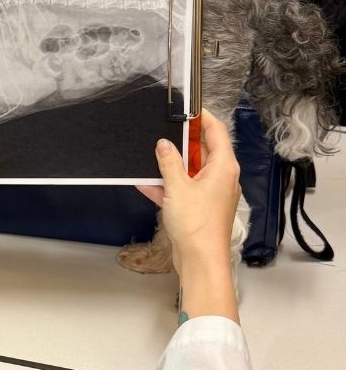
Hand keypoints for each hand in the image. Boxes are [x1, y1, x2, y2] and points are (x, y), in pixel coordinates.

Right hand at [137, 109, 240, 270]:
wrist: (200, 260)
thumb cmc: (197, 224)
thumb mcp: (177, 187)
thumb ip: (169, 162)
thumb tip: (163, 144)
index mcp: (223, 167)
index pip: (216, 131)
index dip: (202, 117)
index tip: (186, 108)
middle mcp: (221, 177)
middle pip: (203, 149)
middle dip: (181, 141)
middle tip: (162, 130)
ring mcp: (210, 193)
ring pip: (190, 169)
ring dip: (171, 164)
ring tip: (150, 155)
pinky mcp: (199, 207)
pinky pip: (183, 188)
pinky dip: (167, 185)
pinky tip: (145, 182)